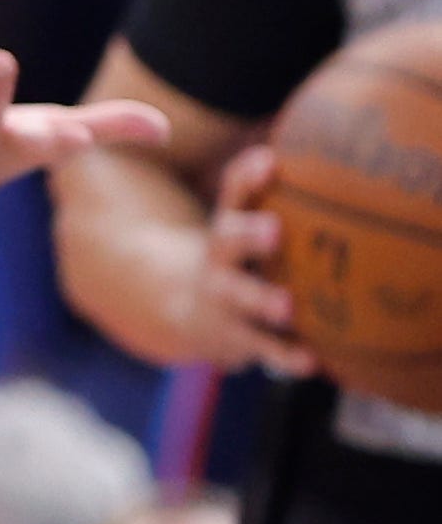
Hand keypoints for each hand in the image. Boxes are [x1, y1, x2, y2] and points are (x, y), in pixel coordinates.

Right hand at [201, 144, 318, 378]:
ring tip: (287, 307)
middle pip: (225, 241)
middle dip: (247, 236)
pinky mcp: (232, 336)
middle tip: (274, 230)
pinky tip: (309, 361)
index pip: (232, 194)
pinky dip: (283, 355)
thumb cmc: (241, 261)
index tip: (269, 162)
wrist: (187, 310)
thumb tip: (336, 173)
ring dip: (260, 300)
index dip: (247, 177)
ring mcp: (221, 299)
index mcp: (228, 227)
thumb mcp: (249, 231)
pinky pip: (258, 347)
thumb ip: (282, 207)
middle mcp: (218, 259)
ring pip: (237, 298)